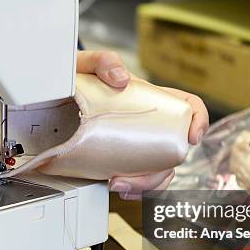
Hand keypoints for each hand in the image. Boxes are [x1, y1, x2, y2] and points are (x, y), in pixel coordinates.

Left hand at [77, 50, 208, 199]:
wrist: (51, 97)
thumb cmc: (75, 77)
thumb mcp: (87, 64)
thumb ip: (103, 61)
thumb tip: (121, 79)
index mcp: (150, 98)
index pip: (187, 105)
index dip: (198, 120)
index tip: (191, 137)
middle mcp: (147, 123)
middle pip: (172, 150)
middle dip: (161, 170)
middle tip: (133, 174)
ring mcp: (134, 143)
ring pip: (157, 169)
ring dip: (144, 184)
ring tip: (117, 184)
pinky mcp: (117, 158)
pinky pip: (135, 177)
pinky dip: (132, 188)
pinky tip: (116, 188)